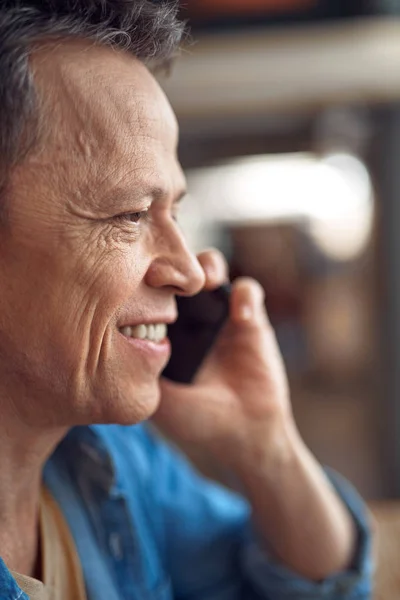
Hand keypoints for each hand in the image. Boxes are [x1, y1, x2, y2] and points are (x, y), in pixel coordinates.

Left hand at [154, 249, 356, 580]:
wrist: (244, 436)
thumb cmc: (199, 421)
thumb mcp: (160, 401)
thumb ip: (140, 376)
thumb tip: (110, 351)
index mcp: (166, 331)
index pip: (152, 291)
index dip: (145, 279)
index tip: (139, 279)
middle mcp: (191, 318)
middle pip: (179, 271)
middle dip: (175, 263)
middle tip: (169, 273)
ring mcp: (220, 316)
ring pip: (212, 269)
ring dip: (209, 267)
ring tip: (205, 282)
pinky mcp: (251, 321)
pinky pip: (249, 291)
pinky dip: (245, 296)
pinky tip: (240, 317)